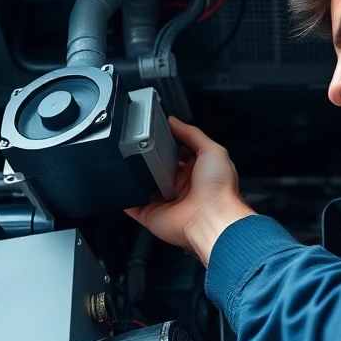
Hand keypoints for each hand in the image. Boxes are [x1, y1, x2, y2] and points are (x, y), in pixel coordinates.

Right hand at [125, 118, 254, 264]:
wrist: (211, 219)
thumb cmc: (218, 189)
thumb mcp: (212, 150)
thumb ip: (192, 134)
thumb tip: (174, 122)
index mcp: (197, 172)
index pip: (178, 154)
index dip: (169, 144)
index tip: (157, 134)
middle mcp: (181, 188)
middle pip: (160, 169)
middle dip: (150, 159)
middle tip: (141, 148)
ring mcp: (166, 202)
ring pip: (145, 186)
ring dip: (138, 177)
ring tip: (130, 164)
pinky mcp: (152, 215)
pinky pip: (133, 207)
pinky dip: (126, 199)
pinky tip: (122, 189)